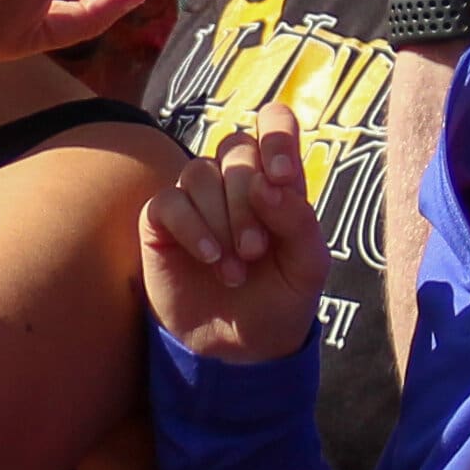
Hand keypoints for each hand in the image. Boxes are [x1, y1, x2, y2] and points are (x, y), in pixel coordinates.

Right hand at [140, 120, 329, 367]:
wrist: (242, 348)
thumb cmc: (281, 298)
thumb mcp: (308, 265)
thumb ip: (298, 219)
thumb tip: (266, 182)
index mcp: (276, 178)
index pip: (273, 121)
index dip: (276, 136)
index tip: (281, 178)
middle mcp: (234, 179)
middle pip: (236, 149)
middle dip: (248, 201)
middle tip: (255, 251)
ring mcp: (196, 198)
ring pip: (200, 172)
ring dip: (221, 222)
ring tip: (235, 269)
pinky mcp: (161, 221)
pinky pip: (169, 201)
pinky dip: (192, 228)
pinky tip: (209, 258)